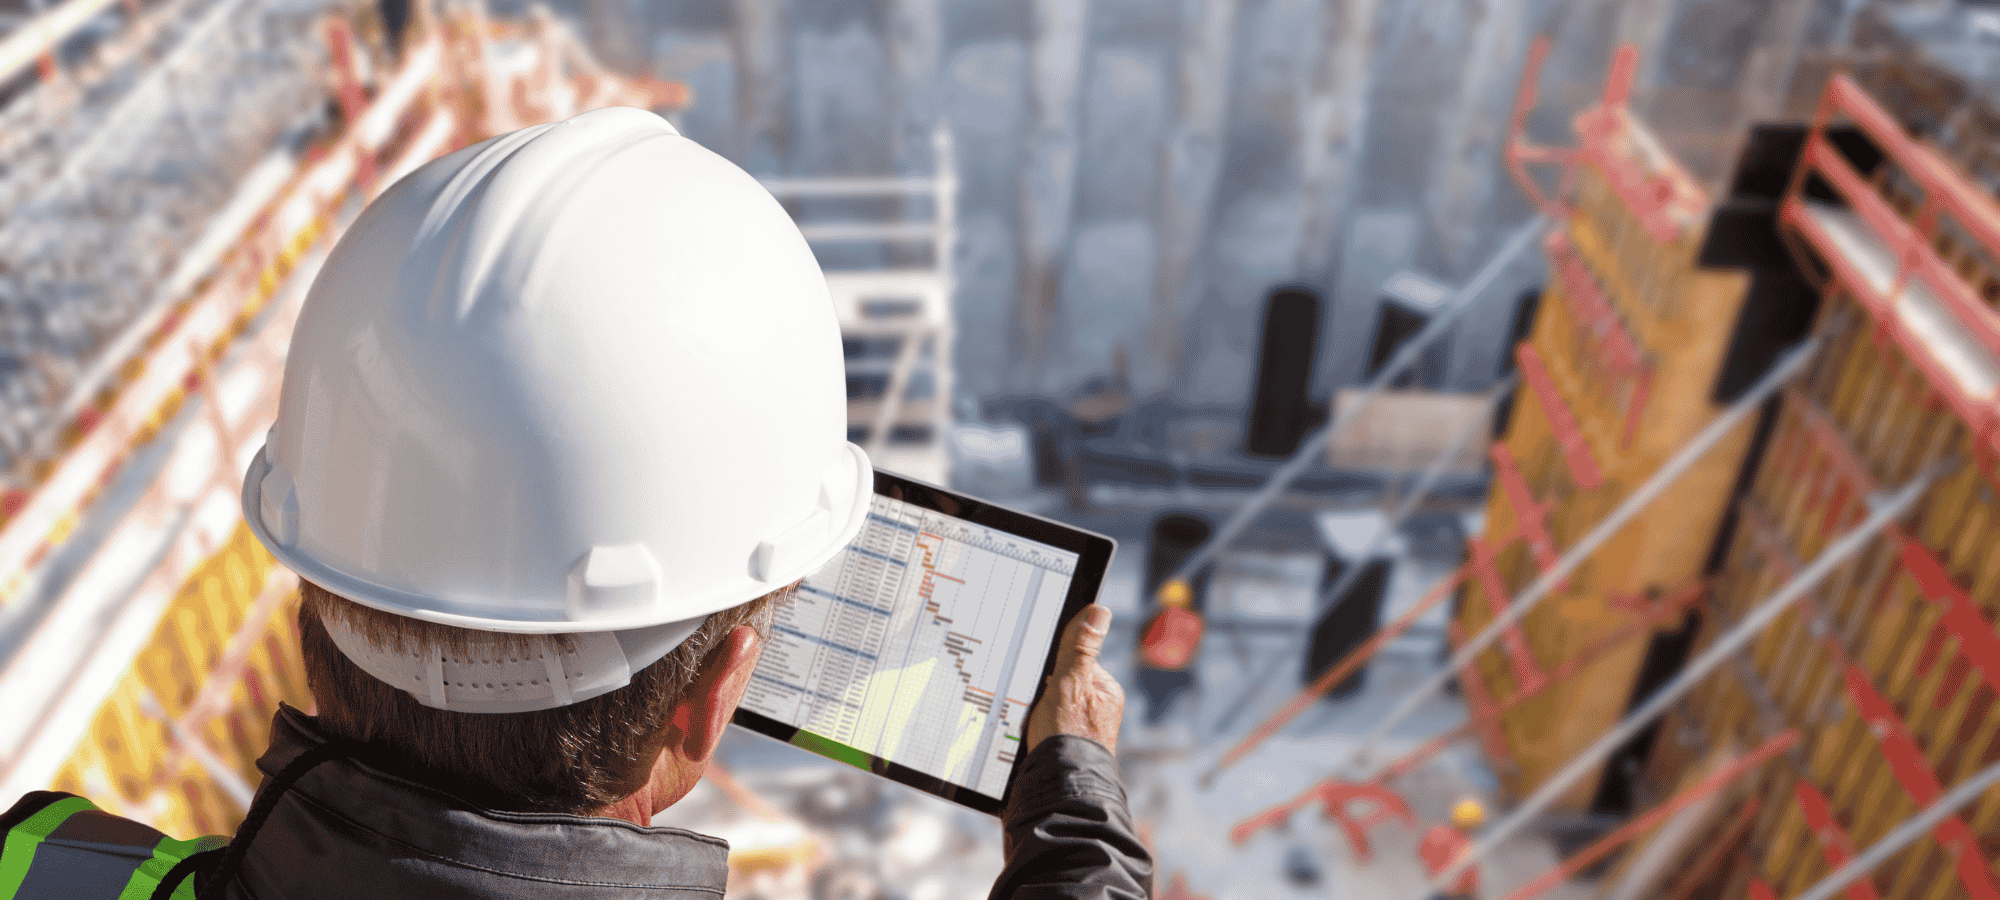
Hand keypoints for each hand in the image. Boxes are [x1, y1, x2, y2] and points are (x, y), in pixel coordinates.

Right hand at [1026, 605, 1124, 753]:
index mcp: (1106, 691)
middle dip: (1041, 690)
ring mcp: (1080, 729)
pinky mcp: (1062, 745)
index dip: (1054, 666)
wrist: (1058, 789)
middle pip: (1059, 683)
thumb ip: (1080, 648)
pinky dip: (1030, 729)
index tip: (1042, 678)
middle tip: (1034, 704)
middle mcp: (1097, 710)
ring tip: (1031, 724)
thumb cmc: (1069, 738)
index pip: (1075, 660)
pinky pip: (1042, 726)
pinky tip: (1027, 736)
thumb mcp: (1070, 683)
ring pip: (1047, 705)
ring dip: (1033, 711)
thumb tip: (1098, 611)